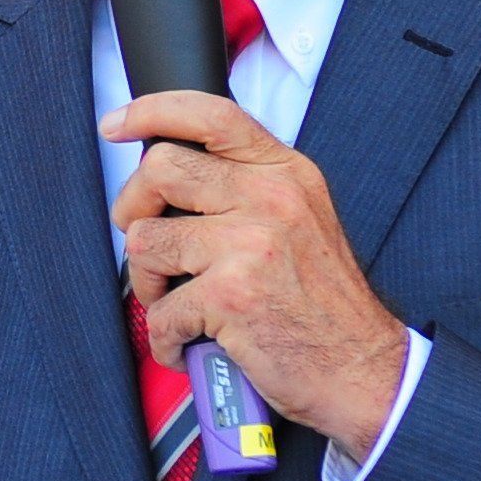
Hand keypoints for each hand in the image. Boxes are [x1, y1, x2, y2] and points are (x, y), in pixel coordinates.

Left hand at [105, 90, 411, 458]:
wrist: (363, 370)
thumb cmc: (323, 306)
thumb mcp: (302, 221)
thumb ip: (248, 189)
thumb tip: (169, 178)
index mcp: (286, 173)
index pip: (211, 115)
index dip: (152, 110)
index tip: (117, 123)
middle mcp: (270, 197)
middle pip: (159, 169)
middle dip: (132, 210)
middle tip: (149, 246)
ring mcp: (250, 243)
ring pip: (144, 240)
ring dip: (149, 284)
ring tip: (178, 305)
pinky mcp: (232, 294)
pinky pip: (160, 312)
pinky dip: (166, 340)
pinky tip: (191, 346)